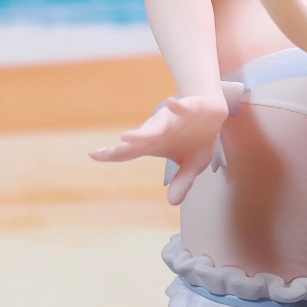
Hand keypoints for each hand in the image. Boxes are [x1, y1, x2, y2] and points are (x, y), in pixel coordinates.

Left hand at [90, 93, 228, 204]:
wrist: (213, 113)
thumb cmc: (199, 139)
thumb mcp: (195, 164)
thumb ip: (183, 181)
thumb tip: (173, 203)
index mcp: (155, 144)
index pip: (130, 151)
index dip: (112, 154)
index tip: (93, 155)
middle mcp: (158, 131)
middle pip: (138, 141)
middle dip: (124, 148)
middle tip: (106, 153)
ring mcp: (171, 120)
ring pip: (156, 126)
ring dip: (142, 132)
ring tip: (127, 137)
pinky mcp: (187, 109)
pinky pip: (179, 107)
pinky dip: (175, 107)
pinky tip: (169, 103)